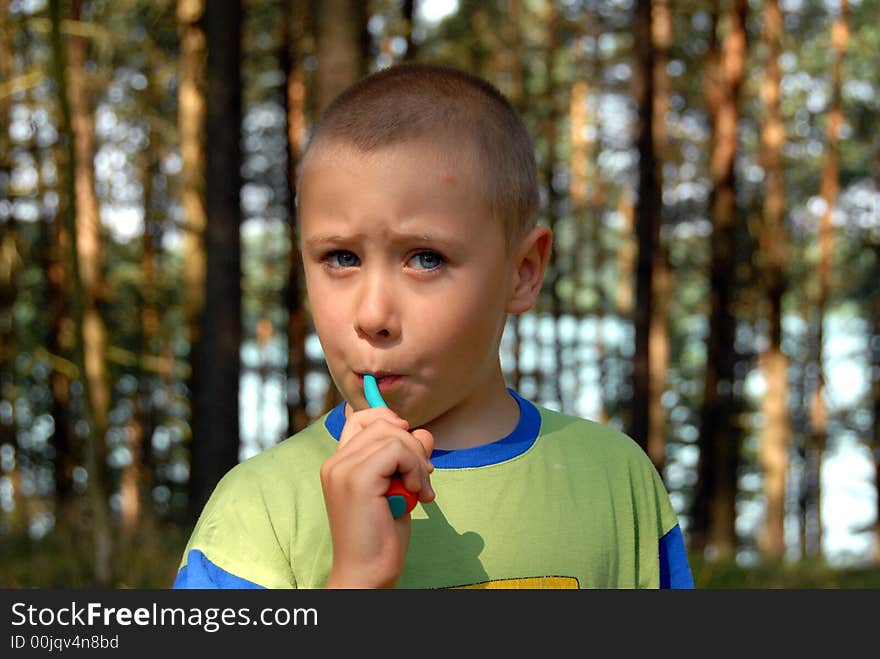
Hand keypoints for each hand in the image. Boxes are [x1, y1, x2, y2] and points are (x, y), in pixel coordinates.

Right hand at [321, 406, 434, 587]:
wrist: (366, 573)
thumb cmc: (381, 536)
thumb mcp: (398, 488)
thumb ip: (406, 458)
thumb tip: (423, 432)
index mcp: (339, 464)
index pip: (362, 418)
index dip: (391, 422)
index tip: (411, 451)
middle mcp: (336, 462)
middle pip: (383, 423)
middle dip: (413, 445)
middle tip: (424, 478)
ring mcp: (343, 469)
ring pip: (393, 434)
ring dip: (417, 460)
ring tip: (422, 490)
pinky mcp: (357, 479)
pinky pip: (396, 450)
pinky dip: (415, 468)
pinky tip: (418, 494)